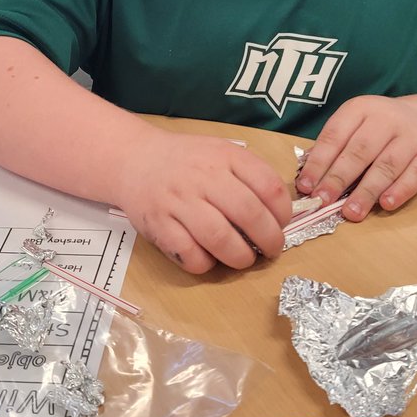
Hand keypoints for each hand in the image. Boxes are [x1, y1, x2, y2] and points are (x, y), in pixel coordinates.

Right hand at [117, 130, 291, 273]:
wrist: (133, 160)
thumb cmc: (186, 161)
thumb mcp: (221, 152)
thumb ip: (249, 175)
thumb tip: (279, 214)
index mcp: (225, 156)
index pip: (268, 186)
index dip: (283, 213)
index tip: (282, 224)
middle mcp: (203, 177)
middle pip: (249, 214)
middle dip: (269, 240)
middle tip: (272, 250)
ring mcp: (179, 201)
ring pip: (220, 238)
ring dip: (240, 257)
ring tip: (244, 259)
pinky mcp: (159, 225)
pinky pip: (189, 254)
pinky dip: (205, 264)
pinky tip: (210, 259)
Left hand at [296, 96, 416, 219]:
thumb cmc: (375, 130)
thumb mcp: (352, 127)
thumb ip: (332, 150)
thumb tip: (308, 181)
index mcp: (360, 108)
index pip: (335, 135)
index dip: (319, 162)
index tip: (306, 186)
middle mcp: (387, 118)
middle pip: (360, 151)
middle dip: (338, 178)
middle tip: (323, 201)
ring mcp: (412, 134)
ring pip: (387, 165)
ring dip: (367, 191)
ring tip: (351, 212)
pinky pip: (415, 174)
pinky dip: (400, 190)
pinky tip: (385, 205)